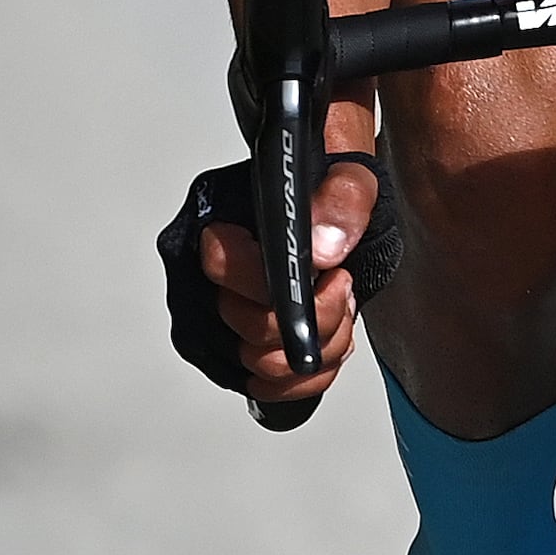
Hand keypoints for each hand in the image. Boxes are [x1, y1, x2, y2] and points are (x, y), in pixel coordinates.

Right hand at [194, 99, 385, 408]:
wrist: (325, 189)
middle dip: (314, 321)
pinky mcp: (236, 338)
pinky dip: (302, 379)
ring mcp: (217, 306)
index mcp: (218, 213)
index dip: (283, 287)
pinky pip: (261, 384)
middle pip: (247, 329)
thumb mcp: (350, 170)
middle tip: (342, 285)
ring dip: (316, 350)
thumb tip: (323, 248)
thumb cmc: (329, 177)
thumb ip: (341, 198)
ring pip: (256, 364)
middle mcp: (205, 264)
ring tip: (339, 308)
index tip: (336, 277)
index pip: (224, 265)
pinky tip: (329, 345)